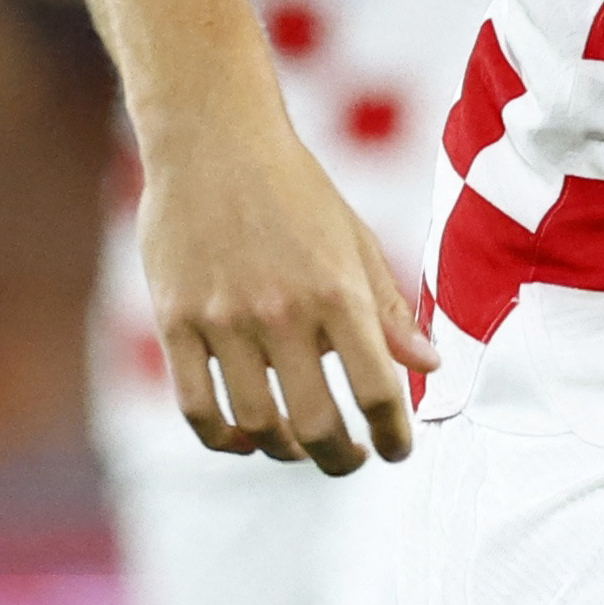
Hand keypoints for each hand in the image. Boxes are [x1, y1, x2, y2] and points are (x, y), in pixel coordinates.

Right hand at [137, 111, 437, 472]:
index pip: (377, 388)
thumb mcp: (353, 243)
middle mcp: (284, 313)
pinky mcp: (175, 322)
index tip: (397, 452)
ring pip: (256, 423)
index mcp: (339, 292)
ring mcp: (224, 321)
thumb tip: (428, 366)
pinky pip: (197, 407)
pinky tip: (245, 438)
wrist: (215, 143)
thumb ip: (388, 310)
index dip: (392, 433)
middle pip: (315, 421)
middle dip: (340, 456)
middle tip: (350, 460)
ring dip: (282, 450)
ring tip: (299, 447)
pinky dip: (224, 436)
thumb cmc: (296, 192)